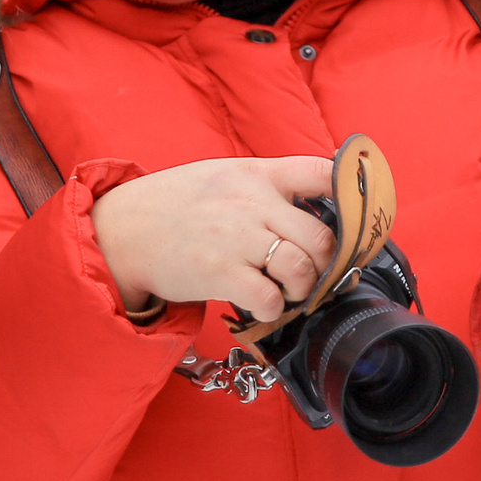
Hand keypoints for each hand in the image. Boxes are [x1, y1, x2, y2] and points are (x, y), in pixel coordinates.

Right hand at [90, 157, 337, 320]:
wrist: (122, 230)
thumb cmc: (175, 206)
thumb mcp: (222, 176)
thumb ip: (267, 184)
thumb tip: (316, 198)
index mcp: (255, 174)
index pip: (321, 171)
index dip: (351, 194)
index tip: (358, 217)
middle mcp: (251, 203)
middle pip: (322, 236)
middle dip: (325, 263)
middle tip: (312, 273)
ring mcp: (237, 239)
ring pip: (303, 268)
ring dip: (303, 288)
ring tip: (287, 289)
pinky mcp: (220, 274)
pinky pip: (272, 298)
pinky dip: (276, 308)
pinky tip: (262, 303)